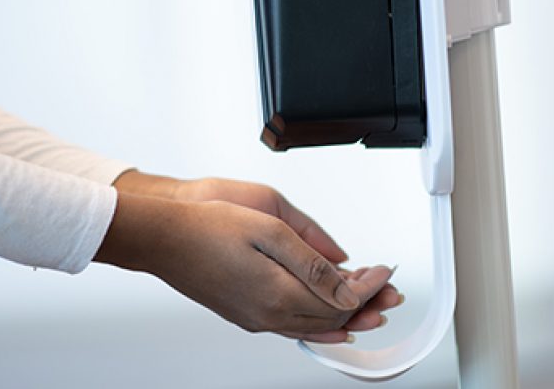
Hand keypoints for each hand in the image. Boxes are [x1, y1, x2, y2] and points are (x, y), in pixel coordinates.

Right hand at [94, 193, 395, 341]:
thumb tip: (346, 282)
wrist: (165, 239)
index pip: (340, 299)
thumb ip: (312, 262)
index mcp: (278, 293)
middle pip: (331, 318)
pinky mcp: (246, 314)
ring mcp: (256, 317)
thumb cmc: (209, 228)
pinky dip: (318, 323)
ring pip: (314, 325)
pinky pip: (293, 326)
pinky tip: (326, 320)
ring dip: (344, 314)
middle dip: (365, 303)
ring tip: (369, 305)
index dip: (369, 286)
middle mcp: (269, 314)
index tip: (385, 272)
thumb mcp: (269, 231)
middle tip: (387, 290)